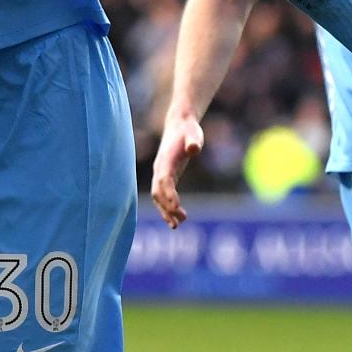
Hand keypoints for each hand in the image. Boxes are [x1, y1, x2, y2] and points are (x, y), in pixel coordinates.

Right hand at [151, 109, 204, 226]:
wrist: (179, 125)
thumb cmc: (188, 130)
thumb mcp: (194, 133)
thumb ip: (194, 141)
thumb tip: (193, 148)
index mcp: (166, 159)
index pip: (165, 179)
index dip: (169, 193)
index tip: (176, 207)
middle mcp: (160, 168)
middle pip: (158, 191)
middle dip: (166, 207)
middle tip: (179, 220)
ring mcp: (161, 174)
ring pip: (158, 197)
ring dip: (165, 211)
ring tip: (176, 225)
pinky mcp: (166, 178)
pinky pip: (163, 196)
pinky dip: (167, 208)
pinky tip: (176, 219)